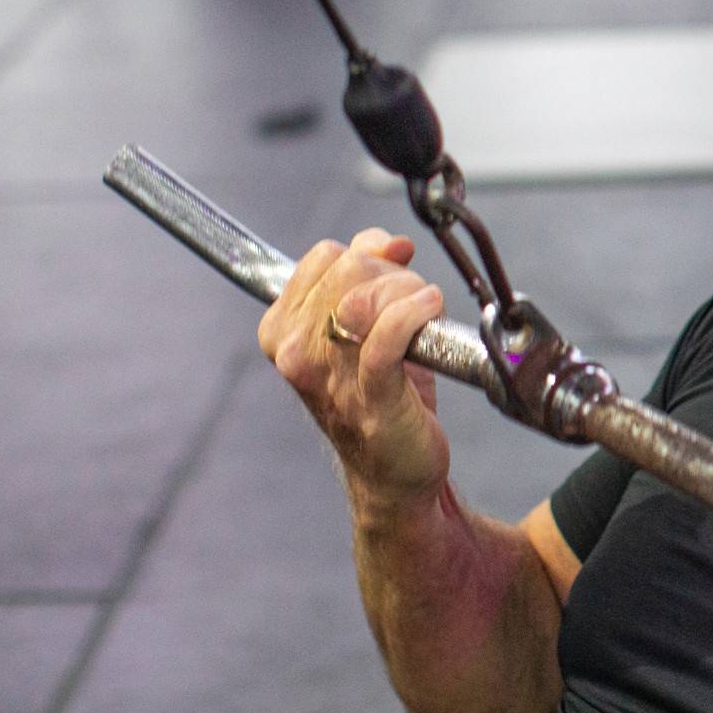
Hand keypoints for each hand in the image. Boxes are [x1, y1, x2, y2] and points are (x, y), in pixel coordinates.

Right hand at [258, 230, 450, 517]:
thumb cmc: (382, 393)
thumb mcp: (368, 325)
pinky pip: (388, 333)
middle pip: (350, 268)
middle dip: (393, 273)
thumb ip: (371, 273)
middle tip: (412, 300)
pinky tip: (431, 311)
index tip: (390, 277)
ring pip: (367, 295)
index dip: (368, 256)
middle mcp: (295, 352)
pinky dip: (416, 312)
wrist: (394, 470)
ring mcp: (328, 376)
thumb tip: (389, 242)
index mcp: (281, 330)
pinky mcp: (369, 396)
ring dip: (409, 293)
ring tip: (424, 312)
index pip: (326, 256)